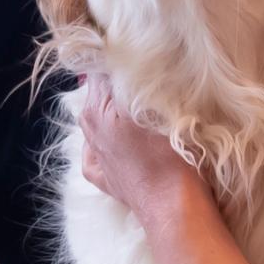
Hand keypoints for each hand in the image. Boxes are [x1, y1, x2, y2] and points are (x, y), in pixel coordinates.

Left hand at [77, 73, 204, 226]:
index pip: (102, 67)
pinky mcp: (101, 175)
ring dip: (115, 110)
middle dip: (118, 84)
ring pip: (97, 117)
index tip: (143, 56)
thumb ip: (140, 80)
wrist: (174, 207)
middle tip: (146, 82)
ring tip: (141, 111)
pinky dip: (107, 140)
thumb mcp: (161, 108)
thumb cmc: (173, 156)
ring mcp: (93, 154)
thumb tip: (130, 59)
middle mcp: (89, 128)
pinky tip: (125, 139)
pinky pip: (95, 148)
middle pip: (98, 91)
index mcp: (98, 108)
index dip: (122, 59)